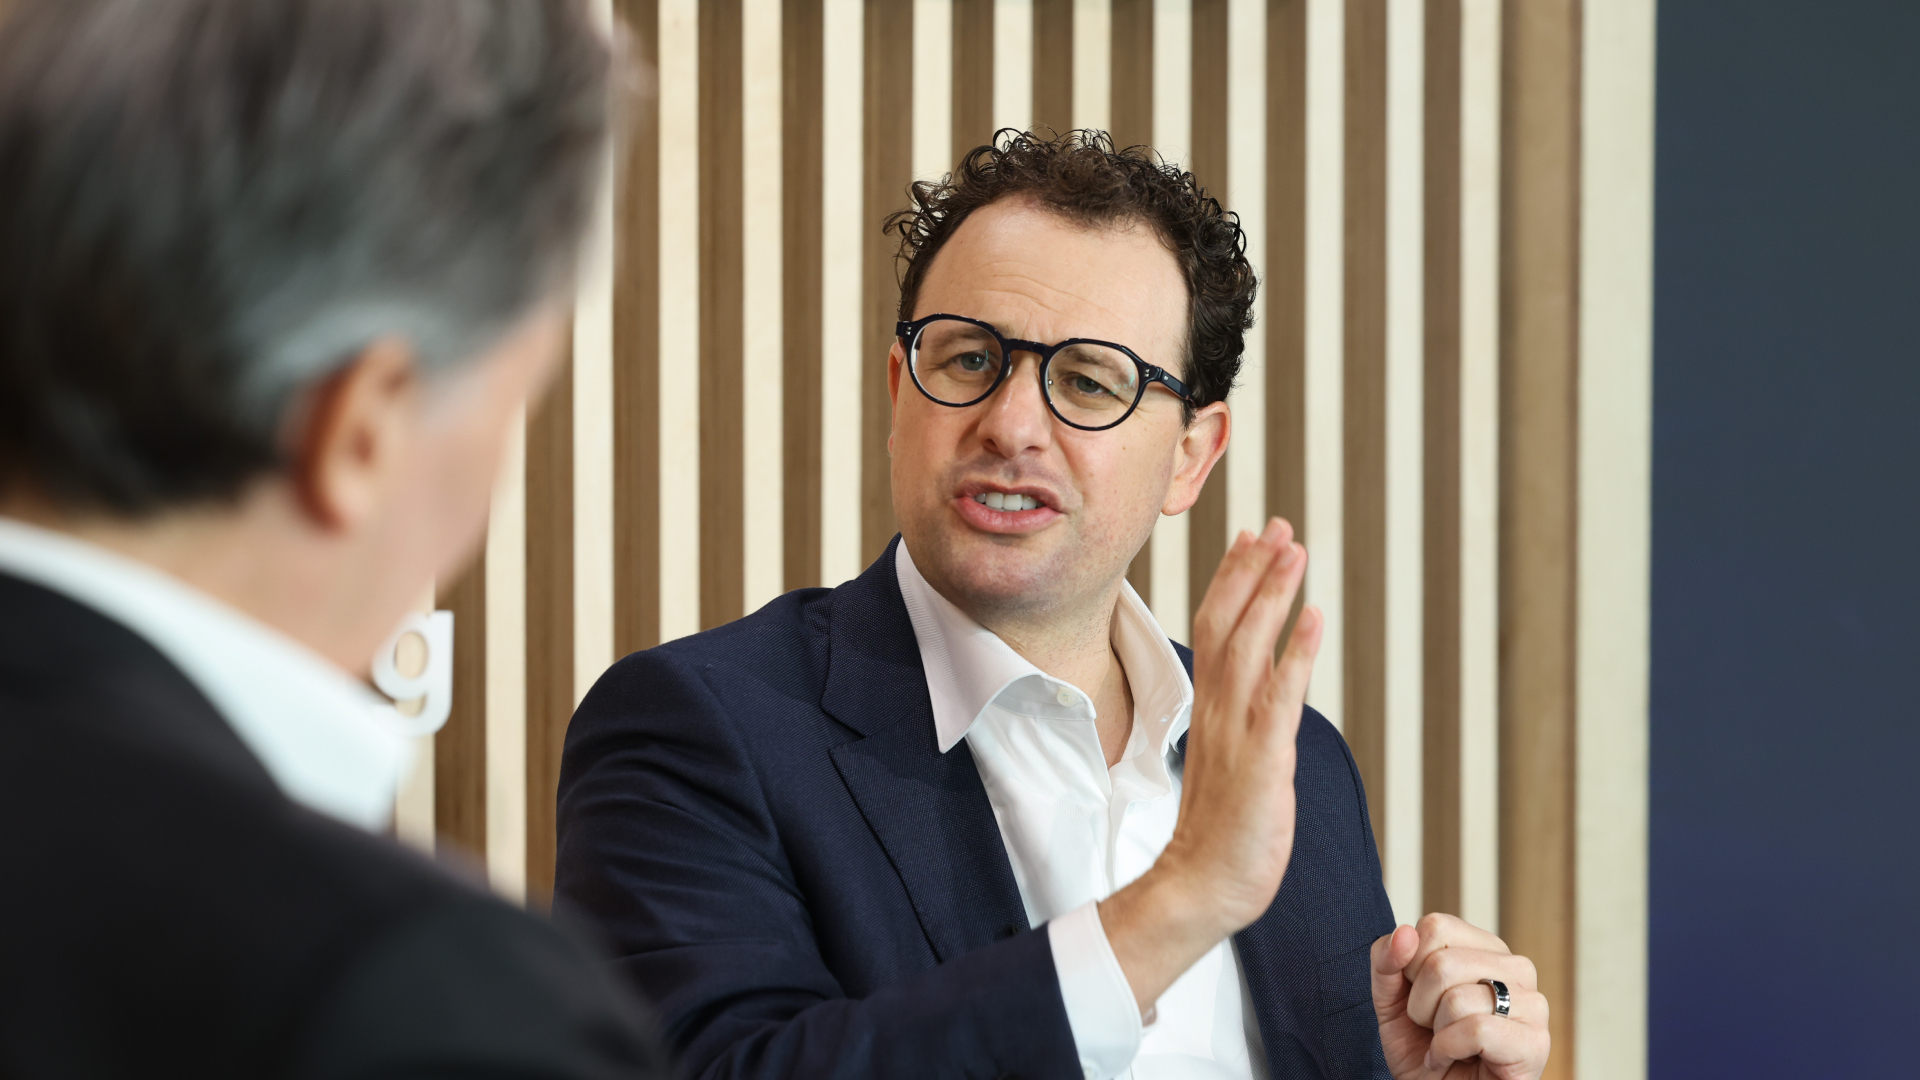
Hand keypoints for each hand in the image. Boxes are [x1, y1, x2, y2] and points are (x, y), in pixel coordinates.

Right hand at [1098, 517, 1322, 1013]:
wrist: (1202, 885)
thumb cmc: (1220, 833)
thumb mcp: (1228, 762)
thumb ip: (1239, 721)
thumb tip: (1260, 693)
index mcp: (1209, 709)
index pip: (1214, 628)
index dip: (1233, 580)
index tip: (1253, 538)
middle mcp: (1217, 710)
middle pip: (1227, 622)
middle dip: (1252, 569)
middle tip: (1278, 524)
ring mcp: (1236, 732)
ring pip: (1249, 646)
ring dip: (1271, 594)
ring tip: (1293, 549)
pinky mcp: (1261, 759)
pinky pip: (1279, 696)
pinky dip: (1295, 652)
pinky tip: (1312, 616)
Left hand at [1371, 914, 1550, 1079]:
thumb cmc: (1424, 1048)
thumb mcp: (1391, 1001)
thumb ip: (1387, 961)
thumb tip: (1404, 931)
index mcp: (1485, 947)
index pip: (1435, 925)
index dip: (1410, 965)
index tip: (1422, 996)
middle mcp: (1516, 968)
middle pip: (1441, 963)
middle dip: (1420, 1005)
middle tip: (1435, 1028)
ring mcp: (1533, 1004)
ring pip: (1457, 999)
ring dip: (1436, 1032)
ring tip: (1449, 1045)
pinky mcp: (1536, 1042)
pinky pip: (1475, 1030)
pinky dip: (1448, 1050)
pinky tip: (1453, 1060)